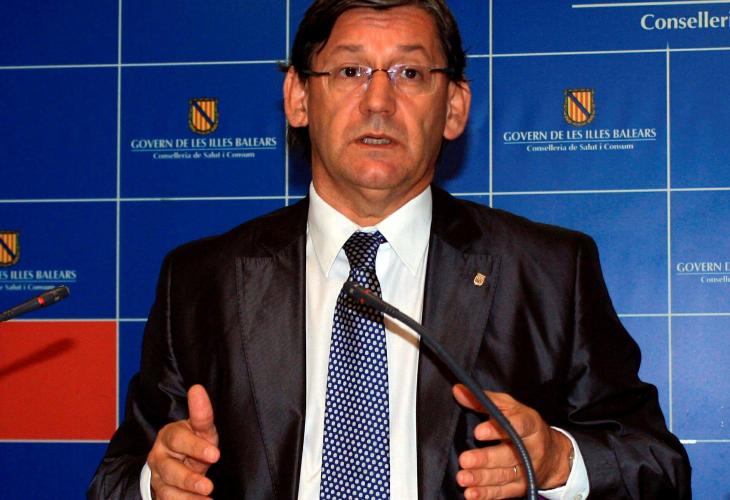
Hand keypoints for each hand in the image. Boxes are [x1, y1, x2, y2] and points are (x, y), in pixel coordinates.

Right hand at [147, 384, 219, 498]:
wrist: (177, 461)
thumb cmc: (192, 442)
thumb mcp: (200, 429)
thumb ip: (201, 414)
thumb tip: (197, 388)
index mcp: (169, 436)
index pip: (179, 440)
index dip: (195, 447)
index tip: (215, 454)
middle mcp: (159, 457)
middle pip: (170, 469)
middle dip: (189, 478)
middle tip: (208, 486)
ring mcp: (158, 478)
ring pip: (168, 489)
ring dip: (187, 497)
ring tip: (207, 496)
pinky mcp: (161, 493)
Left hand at [452, 384, 572, 498]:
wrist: (553, 455)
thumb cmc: (525, 425)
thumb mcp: (509, 407)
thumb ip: (485, 400)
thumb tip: (459, 391)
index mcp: (530, 425)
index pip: (517, 426)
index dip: (498, 429)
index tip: (478, 431)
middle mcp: (532, 449)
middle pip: (508, 455)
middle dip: (485, 459)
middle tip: (465, 459)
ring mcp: (528, 470)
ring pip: (504, 475)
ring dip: (482, 478)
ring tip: (463, 477)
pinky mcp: (522, 486)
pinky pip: (504, 492)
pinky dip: (487, 494)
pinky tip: (472, 493)